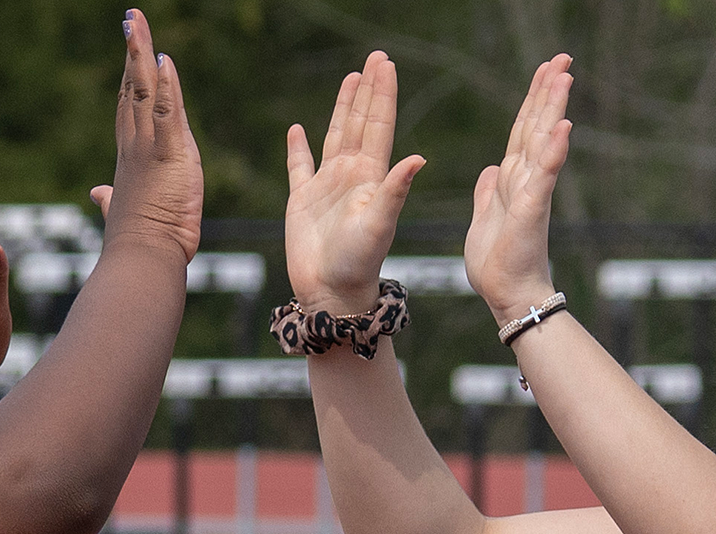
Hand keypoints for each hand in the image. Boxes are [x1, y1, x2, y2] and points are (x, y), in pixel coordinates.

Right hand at [102, 9, 203, 261]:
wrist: (142, 258)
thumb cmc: (138, 241)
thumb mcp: (125, 211)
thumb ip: (110, 198)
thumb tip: (98, 194)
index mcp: (131, 156)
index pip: (131, 107)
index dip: (131, 77)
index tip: (133, 51)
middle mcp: (135, 145)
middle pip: (133, 88)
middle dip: (132, 52)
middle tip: (131, 19)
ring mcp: (149, 148)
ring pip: (145, 92)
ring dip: (142, 55)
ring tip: (137, 22)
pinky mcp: (168, 156)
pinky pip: (167, 114)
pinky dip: (167, 86)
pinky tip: (164, 60)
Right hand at [286, 51, 425, 313]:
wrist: (333, 294)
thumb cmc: (359, 263)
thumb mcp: (380, 224)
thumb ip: (395, 190)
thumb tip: (418, 157)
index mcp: (372, 177)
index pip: (379, 125)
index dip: (382, 94)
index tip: (386, 64)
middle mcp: (353, 176)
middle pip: (361, 123)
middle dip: (368, 90)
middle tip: (376, 58)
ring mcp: (327, 186)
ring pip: (335, 135)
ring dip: (342, 107)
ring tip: (351, 78)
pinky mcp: (302, 200)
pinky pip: (299, 166)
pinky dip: (297, 148)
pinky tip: (297, 129)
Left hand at [465, 54, 572, 325]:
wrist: (507, 295)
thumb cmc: (498, 263)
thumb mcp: (483, 217)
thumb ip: (488, 191)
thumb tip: (490, 169)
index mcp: (511, 179)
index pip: (523, 130)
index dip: (532, 99)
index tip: (544, 70)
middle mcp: (526, 179)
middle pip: (536, 125)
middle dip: (547, 91)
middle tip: (562, 57)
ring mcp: (532, 193)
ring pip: (543, 141)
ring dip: (553, 109)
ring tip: (564, 76)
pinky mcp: (531, 210)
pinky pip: (544, 175)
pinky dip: (553, 151)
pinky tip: (564, 127)